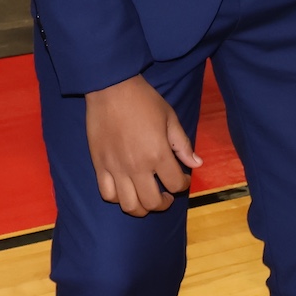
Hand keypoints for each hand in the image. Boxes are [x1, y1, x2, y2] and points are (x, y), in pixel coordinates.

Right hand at [84, 76, 200, 215]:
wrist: (111, 88)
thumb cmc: (144, 100)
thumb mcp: (170, 118)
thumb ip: (183, 144)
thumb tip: (196, 164)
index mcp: (158, 153)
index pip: (176, 183)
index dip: (184, 184)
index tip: (183, 179)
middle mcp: (137, 166)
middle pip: (153, 203)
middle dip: (164, 203)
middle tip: (166, 195)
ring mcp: (116, 168)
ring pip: (129, 206)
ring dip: (142, 208)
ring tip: (146, 198)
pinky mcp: (99, 166)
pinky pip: (107, 194)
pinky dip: (118, 198)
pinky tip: (126, 190)